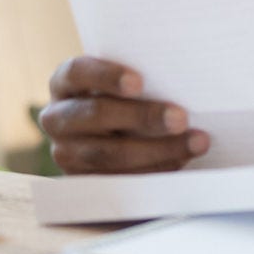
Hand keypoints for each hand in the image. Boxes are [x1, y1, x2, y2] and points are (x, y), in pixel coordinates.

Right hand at [38, 56, 209, 173]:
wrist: (115, 136)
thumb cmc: (128, 97)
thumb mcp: (126, 85)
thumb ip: (142, 80)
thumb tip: (184, 78)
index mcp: (65, 83)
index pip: (77, 72)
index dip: (106, 76)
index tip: (140, 82)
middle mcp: (57, 117)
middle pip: (96, 114)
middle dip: (142, 117)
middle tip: (181, 118)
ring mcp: (66, 152)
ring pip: (108, 153)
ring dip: (158, 149)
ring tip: (196, 142)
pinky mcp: (83, 181)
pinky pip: (119, 179)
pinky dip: (155, 170)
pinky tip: (182, 160)